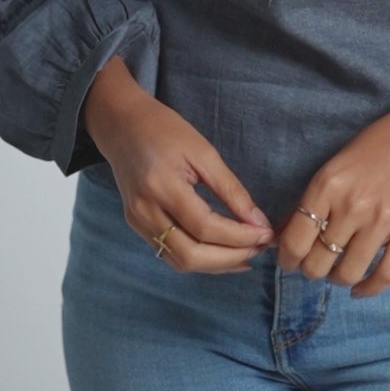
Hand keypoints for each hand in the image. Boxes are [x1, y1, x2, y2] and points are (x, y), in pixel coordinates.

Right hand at [84, 62, 275, 274]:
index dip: (239, 236)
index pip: (205, 227)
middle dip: (231, 258)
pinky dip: (199, 259)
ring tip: (247, 253)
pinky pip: (170, 253)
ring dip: (216, 265)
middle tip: (260, 248)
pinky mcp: (137, 226)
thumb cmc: (165, 130)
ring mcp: (138, 222)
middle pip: (191, 255)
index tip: (267, 234)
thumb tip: (258, 221)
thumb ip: (230, 188)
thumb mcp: (203, 151)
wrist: (122, 125)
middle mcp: (145, 211)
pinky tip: (222, 252)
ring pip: (180, 261)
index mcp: (162, 186)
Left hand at [274, 88, 389, 297]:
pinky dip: (369, 289)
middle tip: (317, 265)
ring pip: (349, 274)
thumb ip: (306, 204)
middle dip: (312, 271)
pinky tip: (360, 289)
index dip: (287, 261)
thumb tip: (279, 239)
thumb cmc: (372, 149)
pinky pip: (386, 275)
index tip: (290, 263)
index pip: (295, 242)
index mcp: (326, 186)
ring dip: (339, 280)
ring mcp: (383, 220)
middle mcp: (352, 205)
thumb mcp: (331, 169)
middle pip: (318, 263)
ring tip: (340, 272)